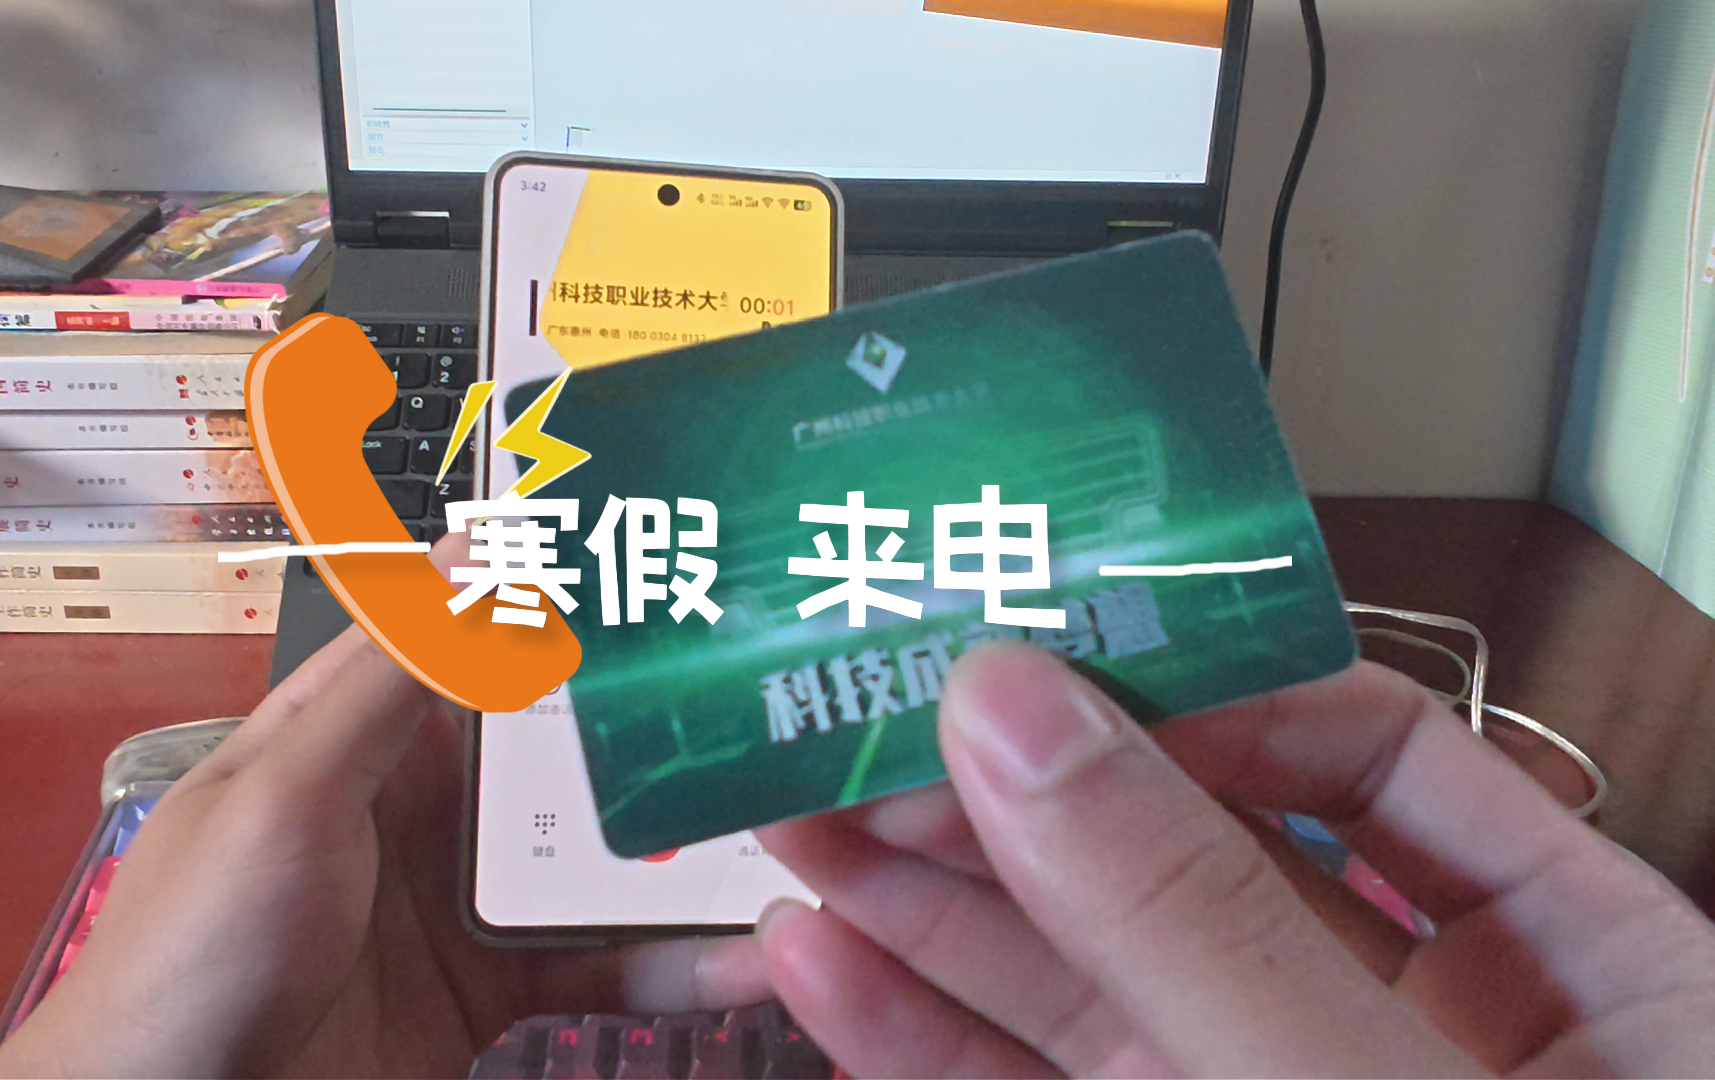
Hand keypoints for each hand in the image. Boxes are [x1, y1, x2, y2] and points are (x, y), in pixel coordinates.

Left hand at [0, 534, 767, 1078]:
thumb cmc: (195, 952)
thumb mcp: (286, 794)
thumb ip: (388, 679)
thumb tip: (472, 547)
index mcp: (351, 730)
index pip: (464, 630)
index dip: (551, 587)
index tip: (656, 546)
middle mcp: (412, 804)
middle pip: (553, 742)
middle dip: (648, 720)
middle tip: (764, 690)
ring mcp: (454, 901)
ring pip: (590, 852)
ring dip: (677, 848)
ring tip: (783, 829)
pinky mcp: (487, 991)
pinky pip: (595, 963)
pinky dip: (670, 965)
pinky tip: (743, 960)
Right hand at [755, 642, 1714, 1076]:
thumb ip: (1206, 920)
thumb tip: (1024, 712)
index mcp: (1583, 978)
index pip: (1371, 754)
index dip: (1194, 680)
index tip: (1033, 644)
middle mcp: (1417, 1043)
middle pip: (1186, 861)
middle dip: (1007, 788)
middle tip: (851, 711)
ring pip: (1088, 983)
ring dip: (928, 901)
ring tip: (792, 813)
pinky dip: (922, 1039)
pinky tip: (828, 968)